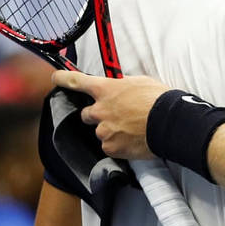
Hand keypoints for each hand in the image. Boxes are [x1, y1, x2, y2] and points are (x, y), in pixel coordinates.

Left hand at [51, 71, 169, 159]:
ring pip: (100, 131)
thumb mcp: (141, 82)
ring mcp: (103, 130)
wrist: (168, 123)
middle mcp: (99, 110)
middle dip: (97, 114)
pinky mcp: (110, 147)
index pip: (76, 81)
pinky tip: (132, 140)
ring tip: (131, 129)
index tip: (56, 78)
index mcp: (105, 89)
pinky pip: (109, 146)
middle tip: (116, 115)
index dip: (63, 79)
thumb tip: (118, 87)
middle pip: (87, 113)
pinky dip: (118, 144)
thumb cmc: (158, 100)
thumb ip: (123, 86)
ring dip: (110, 130)